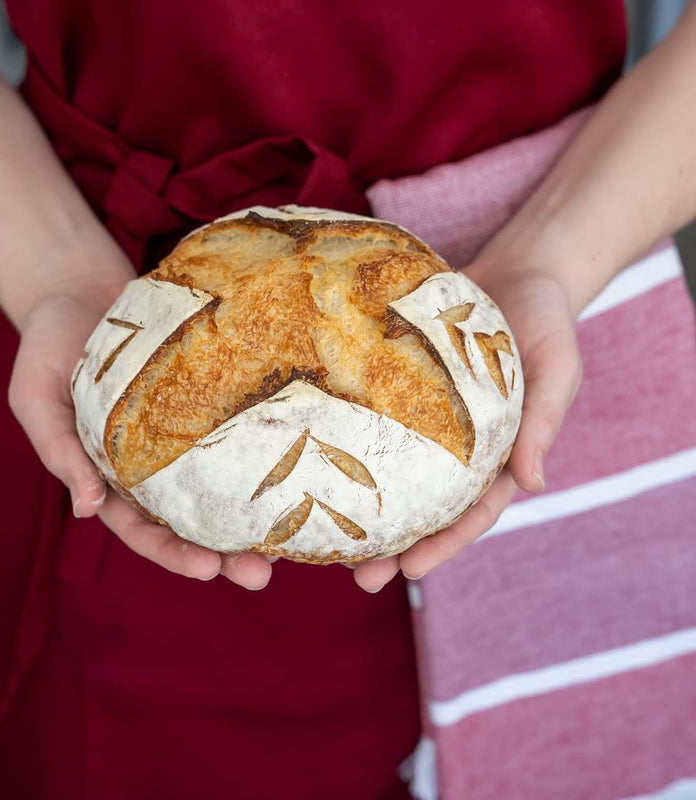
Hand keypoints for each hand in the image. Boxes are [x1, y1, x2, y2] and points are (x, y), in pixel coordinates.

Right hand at [7, 264, 272, 590]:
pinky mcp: (207, 398)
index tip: (209, 569)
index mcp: (109, 476)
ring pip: (220, 485)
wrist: (80, 287)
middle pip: (191, 520)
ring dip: (251, 517)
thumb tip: (86, 508)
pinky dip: (260, 456)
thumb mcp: (35, 397)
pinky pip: (234, 433)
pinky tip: (294, 470)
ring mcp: (181, 435)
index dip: (173, 553)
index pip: (141, 530)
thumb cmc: (48, 345)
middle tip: (260, 575)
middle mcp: (150, 465)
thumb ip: (58, 450)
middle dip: (224, 554)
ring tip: (287, 542)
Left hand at [352, 261, 582, 592]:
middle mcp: (462, 449)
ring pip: (396, 476)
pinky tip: (318, 464)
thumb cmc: (546, 322)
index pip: (473, 513)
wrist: (518, 271)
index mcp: (500, 454)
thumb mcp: (558, 369)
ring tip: (329, 542)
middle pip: (427, 508)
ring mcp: (430, 423)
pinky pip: (377, 424)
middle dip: (396, 546)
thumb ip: (543, 423)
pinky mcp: (404, 390)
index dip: (444, 544)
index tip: (410, 571)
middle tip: (360, 578)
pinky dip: (353, 448)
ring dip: (368, 510)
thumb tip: (535, 485)